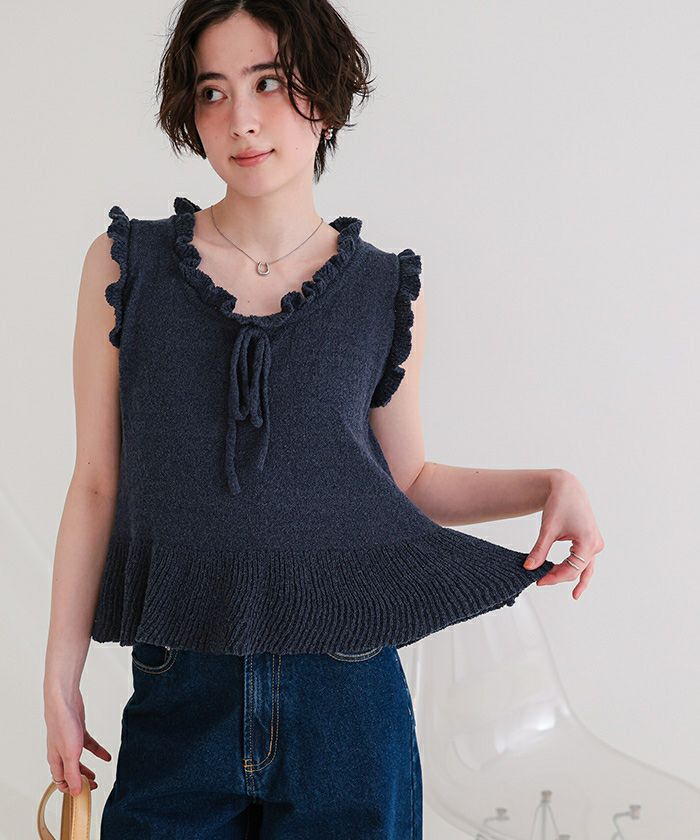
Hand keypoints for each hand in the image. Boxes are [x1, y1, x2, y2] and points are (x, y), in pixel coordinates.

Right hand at [44, 686, 111, 796]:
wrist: (64, 701)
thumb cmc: (63, 726)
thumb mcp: (70, 754)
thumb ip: (73, 774)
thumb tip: (75, 792)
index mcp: (55, 760)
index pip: (61, 781)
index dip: (71, 789)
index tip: (83, 794)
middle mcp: (60, 752)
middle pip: (69, 772)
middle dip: (80, 781)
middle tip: (92, 787)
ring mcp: (69, 741)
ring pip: (78, 760)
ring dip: (87, 769)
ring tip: (96, 777)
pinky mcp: (78, 731)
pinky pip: (88, 745)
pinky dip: (97, 751)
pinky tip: (106, 756)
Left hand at [523, 470, 603, 599]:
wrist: (567, 487)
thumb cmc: (560, 503)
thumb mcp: (548, 529)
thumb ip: (539, 550)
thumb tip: (529, 568)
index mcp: (588, 543)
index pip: (571, 570)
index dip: (553, 578)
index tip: (538, 581)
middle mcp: (595, 544)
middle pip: (578, 570)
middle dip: (560, 577)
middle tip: (541, 581)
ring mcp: (595, 542)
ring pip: (586, 567)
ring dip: (574, 577)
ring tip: (574, 594)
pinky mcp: (591, 540)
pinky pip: (586, 559)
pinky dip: (578, 568)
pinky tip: (570, 576)